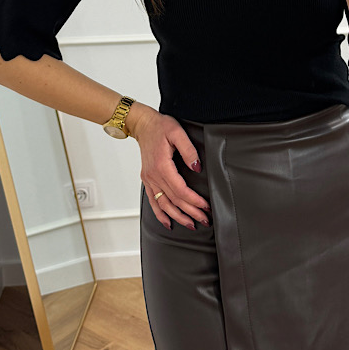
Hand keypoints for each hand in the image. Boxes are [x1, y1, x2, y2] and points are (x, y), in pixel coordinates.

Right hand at [127, 103, 210, 229]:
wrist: (143, 125)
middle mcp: (154, 176)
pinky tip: (168, 222)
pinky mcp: (148, 179)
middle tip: (204, 220)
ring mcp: (149, 179)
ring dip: (177, 217)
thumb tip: (197, 167)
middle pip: (174, 200)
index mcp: (162, 166)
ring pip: (163, 204)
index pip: (180, 190)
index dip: (194, 201)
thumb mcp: (177, 133)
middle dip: (190, 212)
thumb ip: (189, 150)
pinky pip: (153, 201)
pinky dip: (160, 214)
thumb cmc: (160, 127)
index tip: (205, 206)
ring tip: (190, 224)